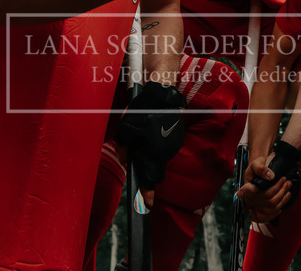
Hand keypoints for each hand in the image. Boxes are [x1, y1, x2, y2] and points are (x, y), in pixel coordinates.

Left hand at [116, 82, 187, 204]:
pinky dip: (157, 142)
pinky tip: (150, 129)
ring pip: (159, 154)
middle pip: (154, 167)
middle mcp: (167, 152)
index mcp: (154, 154)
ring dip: (151, 151)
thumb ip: (124, 147)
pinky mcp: (176, 134)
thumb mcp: (126, 129)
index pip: (151, 180)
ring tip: (141, 136)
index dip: (147, 194)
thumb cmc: (143, 112)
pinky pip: (164, 144)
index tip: (147, 206)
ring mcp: (174, 143)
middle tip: (136, 155)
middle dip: (145, 165)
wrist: (162, 94)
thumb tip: (126, 159)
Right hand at [237, 153, 291, 222]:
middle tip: (287, 182)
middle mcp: (251, 197)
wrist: (259, 172)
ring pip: (272, 207)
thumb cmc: (258, 167)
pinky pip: (271, 214)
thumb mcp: (257, 163)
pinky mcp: (261, 210)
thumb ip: (261, 168)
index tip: (240, 193)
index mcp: (248, 185)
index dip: (244, 192)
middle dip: (281, 190)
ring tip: (288, 189)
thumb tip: (270, 176)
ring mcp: (256, 205)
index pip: (247, 190)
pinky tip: (283, 200)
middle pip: (268, 199)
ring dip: (283, 198)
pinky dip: (279, 208)